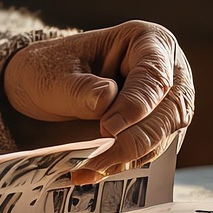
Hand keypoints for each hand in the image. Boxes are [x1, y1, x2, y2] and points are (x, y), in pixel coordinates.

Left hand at [1, 21, 194, 183]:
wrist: (44, 85)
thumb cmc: (52, 69)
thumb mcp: (55, 74)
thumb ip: (80, 89)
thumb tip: (107, 100)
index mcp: (146, 40)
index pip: (154, 75)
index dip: (136, 104)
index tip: (108, 128)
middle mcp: (167, 70)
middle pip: (168, 111)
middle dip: (135, 140)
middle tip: (98, 160)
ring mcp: (165, 102)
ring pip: (162, 136)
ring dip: (128, 158)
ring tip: (89, 170)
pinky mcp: (156, 129)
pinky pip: (150, 151)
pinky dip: (124, 164)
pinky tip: (94, 172)